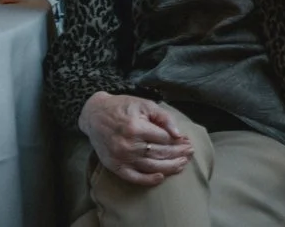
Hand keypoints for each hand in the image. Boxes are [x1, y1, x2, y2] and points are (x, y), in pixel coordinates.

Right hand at [79, 92, 193, 185]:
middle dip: (178, 154)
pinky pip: (134, 177)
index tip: (188, 141)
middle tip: (190, 152)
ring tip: (182, 164)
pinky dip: (148, 180)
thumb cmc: (122, 107)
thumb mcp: (144, 104)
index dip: (179, 141)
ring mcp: (121, 158)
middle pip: (160, 153)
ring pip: (151, 167)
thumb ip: (163, 117)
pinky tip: (160, 178)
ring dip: (169, 167)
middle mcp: (128, 145)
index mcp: (136, 128)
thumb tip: (178, 133)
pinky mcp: (114, 166)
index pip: (165, 139)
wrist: (95, 115)